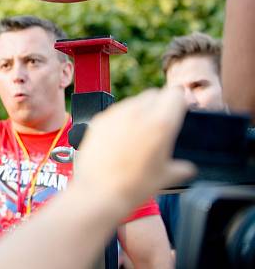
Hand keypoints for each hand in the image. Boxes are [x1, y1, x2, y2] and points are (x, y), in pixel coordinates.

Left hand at [72, 87, 196, 213]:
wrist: (99, 192)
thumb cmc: (134, 186)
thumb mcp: (166, 178)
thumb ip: (181, 168)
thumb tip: (187, 168)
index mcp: (161, 123)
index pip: (175, 94)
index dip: (179, 102)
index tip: (179, 110)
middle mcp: (138, 112)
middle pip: (153, 95)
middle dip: (159, 105)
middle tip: (159, 125)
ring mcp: (116, 114)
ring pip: (133, 101)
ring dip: (139, 111)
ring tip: (139, 135)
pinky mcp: (99, 119)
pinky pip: (115, 111)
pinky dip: (121, 119)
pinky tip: (120, 138)